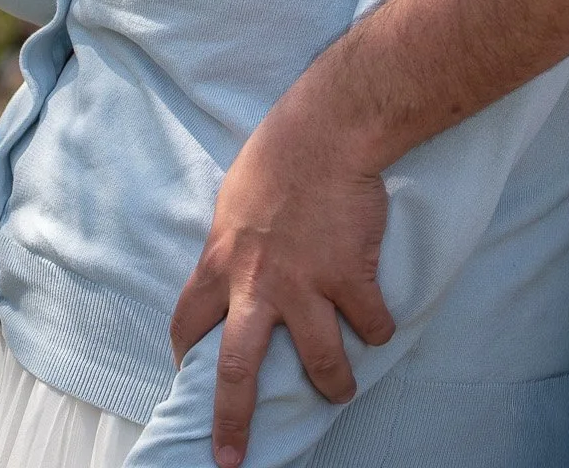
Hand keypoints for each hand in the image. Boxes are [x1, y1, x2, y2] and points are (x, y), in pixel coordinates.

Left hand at [170, 70, 394, 466]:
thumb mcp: (235, 198)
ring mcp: (306, 285)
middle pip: (237, 370)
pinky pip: (369, 321)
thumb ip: (232, 240)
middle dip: (233, 420)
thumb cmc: (279, 153)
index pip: (189, 321)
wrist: (329, 133)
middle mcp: (258, 285)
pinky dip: (377, 327)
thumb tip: (234, 260)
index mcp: (222, 261)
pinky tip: (381, 326)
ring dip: (332, 383)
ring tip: (341, 392)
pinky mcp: (349, 278)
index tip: (188, 370)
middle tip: (231, 458)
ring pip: (318, 359)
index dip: (187, 351)